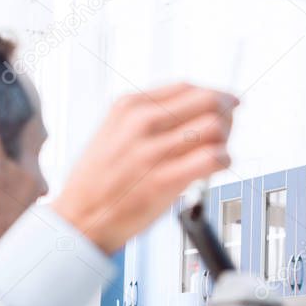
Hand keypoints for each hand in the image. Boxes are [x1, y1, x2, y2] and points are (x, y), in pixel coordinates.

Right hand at [52, 83, 237, 252]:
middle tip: (226, 131)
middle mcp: (141, 123)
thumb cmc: (99, 181)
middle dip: (226, 115)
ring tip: (217, 153)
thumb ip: (149, 117)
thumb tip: (194, 110)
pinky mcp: (164, 180)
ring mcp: (153, 151)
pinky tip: (216, 168)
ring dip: (226, 140)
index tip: (225, 106)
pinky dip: (224, 160)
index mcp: (129, 106)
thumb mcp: (114, 131)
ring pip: (215, 127)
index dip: (215, 95)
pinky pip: (212, 158)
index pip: (188, 86)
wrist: (79, 218)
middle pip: (208, 102)